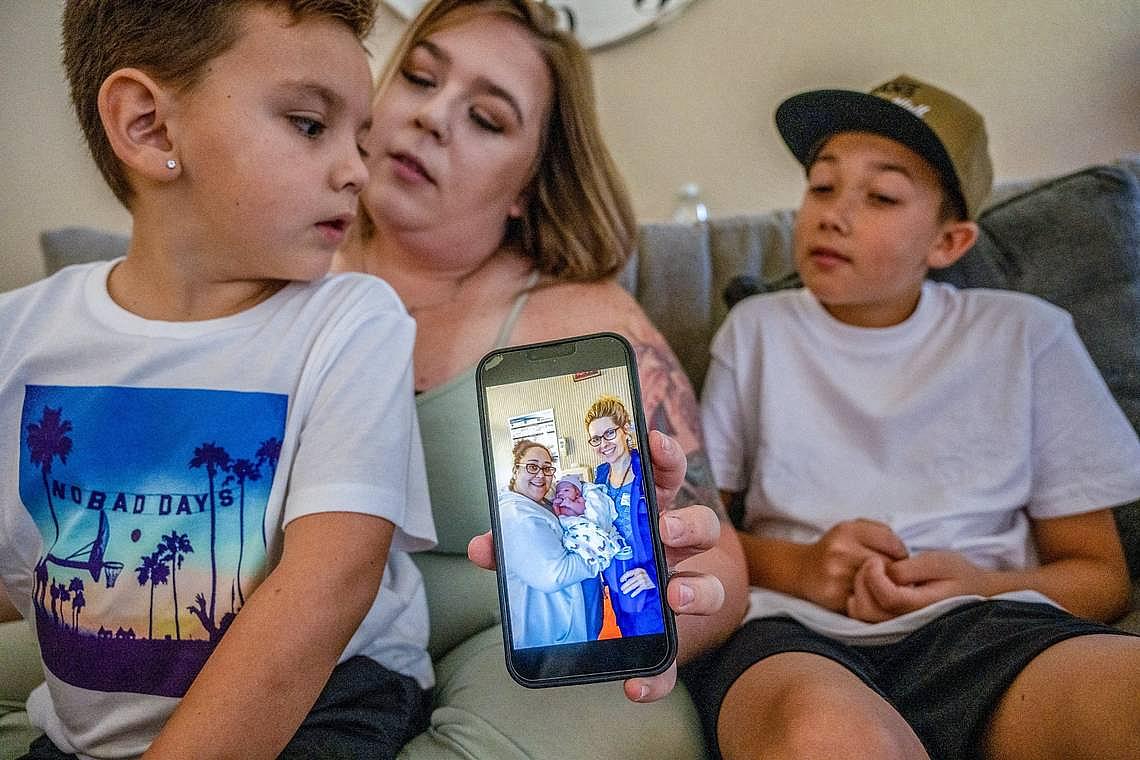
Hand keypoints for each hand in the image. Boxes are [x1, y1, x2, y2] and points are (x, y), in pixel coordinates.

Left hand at [468, 430, 725, 703]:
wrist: (601, 625)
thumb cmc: (580, 567)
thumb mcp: (548, 548)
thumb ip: (518, 543)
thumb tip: (481, 545)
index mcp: (641, 517)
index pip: (663, 478)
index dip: (664, 457)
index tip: (654, 441)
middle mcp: (668, 553)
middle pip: (700, 527)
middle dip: (689, 523)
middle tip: (665, 528)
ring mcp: (677, 593)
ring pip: (711, 586)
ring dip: (697, 589)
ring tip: (674, 595)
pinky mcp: (670, 643)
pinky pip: (674, 662)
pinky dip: (658, 677)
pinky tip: (635, 686)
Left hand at [619, 567, 655, 596]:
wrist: (657, 577)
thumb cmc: (647, 574)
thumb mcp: (641, 571)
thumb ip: (634, 574)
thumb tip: (626, 579)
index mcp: (638, 570)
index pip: (628, 573)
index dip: (624, 577)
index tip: (621, 580)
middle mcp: (640, 574)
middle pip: (630, 580)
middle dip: (625, 585)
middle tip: (622, 588)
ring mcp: (643, 580)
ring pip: (633, 586)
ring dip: (628, 589)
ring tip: (624, 592)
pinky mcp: (646, 585)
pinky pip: (639, 589)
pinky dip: (635, 593)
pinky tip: (632, 595)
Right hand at [798, 519, 908, 612]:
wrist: (800, 570)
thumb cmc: (834, 549)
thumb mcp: (853, 529)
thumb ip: (881, 532)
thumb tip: (906, 555)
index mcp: (847, 530)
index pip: (892, 543)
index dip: (901, 554)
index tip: (897, 559)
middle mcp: (841, 551)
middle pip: (889, 566)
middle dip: (896, 572)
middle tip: (892, 576)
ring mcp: (837, 576)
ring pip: (881, 585)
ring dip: (886, 587)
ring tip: (881, 585)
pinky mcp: (836, 597)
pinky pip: (869, 601)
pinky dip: (874, 600)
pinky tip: (869, 595)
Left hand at [846, 550, 985, 621]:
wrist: (972, 592)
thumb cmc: (957, 575)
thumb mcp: (938, 563)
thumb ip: (910, 569)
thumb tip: (884, 573)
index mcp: (921, 607)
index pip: (887, 597)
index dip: (874, 574)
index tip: (878, 559)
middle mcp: (906, 623)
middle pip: (867, 609)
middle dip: (863, 580)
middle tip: (873, 563)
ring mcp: (896, 628)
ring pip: (861, 615)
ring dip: (858, 589)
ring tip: (872, 573)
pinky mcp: (889, 625)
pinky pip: (863, 617)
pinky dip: (858, 598)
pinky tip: (870, 584)